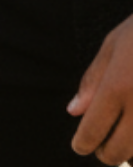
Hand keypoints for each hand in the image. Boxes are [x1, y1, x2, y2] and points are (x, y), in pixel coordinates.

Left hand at [70, 14, 132, 160]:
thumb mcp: (111, 48)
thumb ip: (92, 81)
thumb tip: (74, 111)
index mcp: (118, 86)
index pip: (94, 128)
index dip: (84, 143)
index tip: (80, 146)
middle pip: (120, 150)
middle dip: (107, 154)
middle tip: (101, 149)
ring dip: (129, 154)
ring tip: (120, 143)